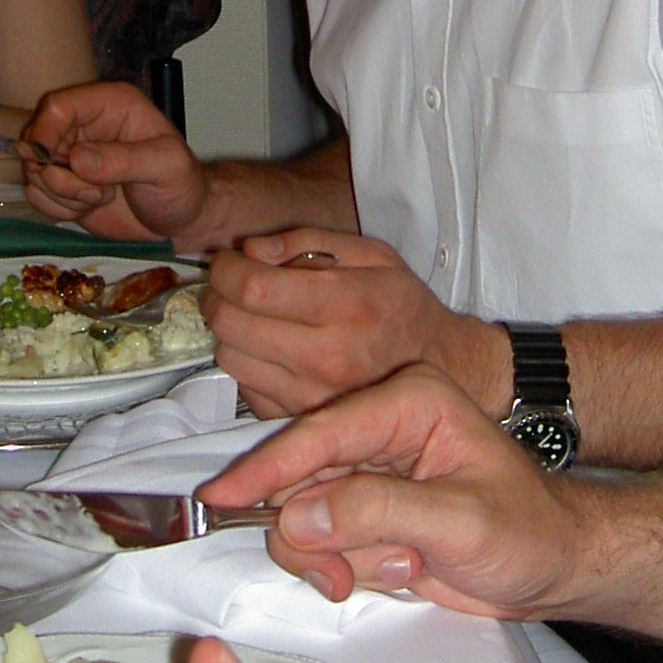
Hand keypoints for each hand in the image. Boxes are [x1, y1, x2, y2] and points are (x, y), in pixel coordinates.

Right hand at [20, 80, 209, 241]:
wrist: (180, 221)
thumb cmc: (182, 185)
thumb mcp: (166, 167)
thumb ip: (125, 160)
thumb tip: (78, 159)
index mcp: (111, 104)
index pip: (59, 106)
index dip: (45, 133)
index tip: (49, 164)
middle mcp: (86, 125)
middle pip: (38, 140)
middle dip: (58, 175)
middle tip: (95, 193)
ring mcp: (71, 156)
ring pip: (35, 171)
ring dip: (62, 195)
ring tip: (101, 198)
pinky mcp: (64, 184)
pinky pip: (37, 194)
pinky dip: (58, 209)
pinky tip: (88, 208)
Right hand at [200, 363, 577, 617]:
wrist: (553, 565)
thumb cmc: (528, 532)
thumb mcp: (459, 522)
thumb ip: (375, 513)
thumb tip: (297, 517)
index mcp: (408, 401)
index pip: (320, 433)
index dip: (267, 468)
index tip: (222, 499)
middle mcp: (380, 427)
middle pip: (297, 477)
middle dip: (313, 535)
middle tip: (343, 575)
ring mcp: (368, 469)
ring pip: (300, 515)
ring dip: (338, 557)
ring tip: (402, 567)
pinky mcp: (362, 508)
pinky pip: (318, 540)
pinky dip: (344, 567)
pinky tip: (399, 570)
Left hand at [205, 228, 512, 417]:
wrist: (442, 370)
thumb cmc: (403, 307)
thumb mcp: (372, 255)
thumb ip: (308, 242)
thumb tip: (251, 250)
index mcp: (345, 306)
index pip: (252, 288)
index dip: (226, 269)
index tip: (227, 261)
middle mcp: (326, 357)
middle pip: (230, 324)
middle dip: (219, 296)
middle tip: (233, 284)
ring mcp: (311, 397)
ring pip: (229, 357)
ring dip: (231, 332)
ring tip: (255, 317)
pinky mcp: (301, 420)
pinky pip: (245, 388)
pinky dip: (249, 364)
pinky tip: (273, 350)